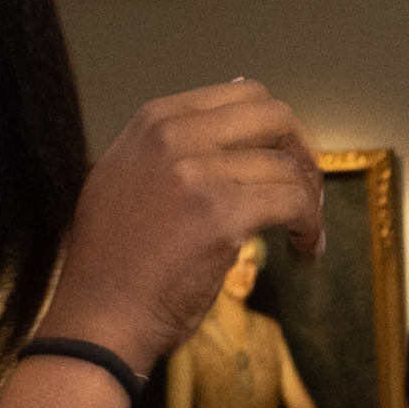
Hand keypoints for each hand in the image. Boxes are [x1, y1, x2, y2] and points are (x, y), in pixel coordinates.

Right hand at [48, 80, 323, 366]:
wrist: (99, 318)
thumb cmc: (115, 261)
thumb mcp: (125, 176)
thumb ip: (174, 140)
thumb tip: (235, 89)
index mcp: (153, 122)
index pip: (241, 94)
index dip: (277, 130)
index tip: (286, 163)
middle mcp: (172, 137)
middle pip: (273, 115)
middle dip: (303, 151)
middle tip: (307, 190)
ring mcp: (196, 173)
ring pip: (287, 166)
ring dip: (309, 201)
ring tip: (304, 233)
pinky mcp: (221, 216)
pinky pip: (293, 202)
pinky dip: (309, 226)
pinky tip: (303, 248)